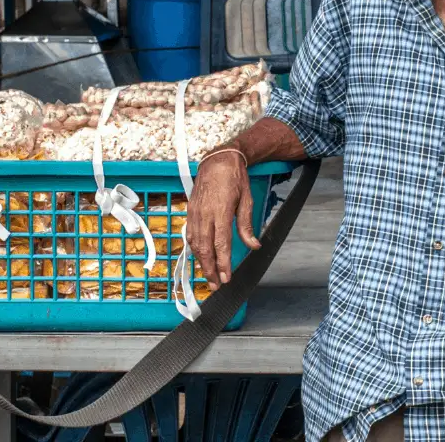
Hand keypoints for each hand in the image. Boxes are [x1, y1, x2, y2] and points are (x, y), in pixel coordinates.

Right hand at [186, 150, 259, 290]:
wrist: (218, 159)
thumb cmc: (234, 178)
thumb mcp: (247, 200)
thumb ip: (246, 225)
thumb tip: (254, 246)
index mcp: (221, 211)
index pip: (221, 244)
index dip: (223, 264)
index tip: (227, 278)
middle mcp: (205, 213)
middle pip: (205, 248)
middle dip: (210, 269)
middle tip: (216, 285)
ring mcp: (195, 212)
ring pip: (195, 243)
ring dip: (201, 262)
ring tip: (209, 276)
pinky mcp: (190, 210)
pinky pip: (190, 234)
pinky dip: (194, 249)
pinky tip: (200, 257)